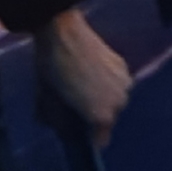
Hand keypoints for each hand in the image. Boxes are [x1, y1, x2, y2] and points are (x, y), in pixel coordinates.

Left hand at [34, 8, 131, 147]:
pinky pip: (115, 83)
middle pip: (107, 119)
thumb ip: (56, 120)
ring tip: (83, 84)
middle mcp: (119, 104)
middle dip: (93, 115)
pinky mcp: (123, 66)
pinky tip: (91, 70)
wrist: (62, 29)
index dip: (86, 137)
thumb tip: (60, 131)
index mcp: (101, 116)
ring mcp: (124, 84)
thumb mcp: (47, 99)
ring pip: (113, 100)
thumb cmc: (52, 67)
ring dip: (101, 97)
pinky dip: (106, 82)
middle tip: (76, 102)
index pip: (100, 141)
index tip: (76, 130)